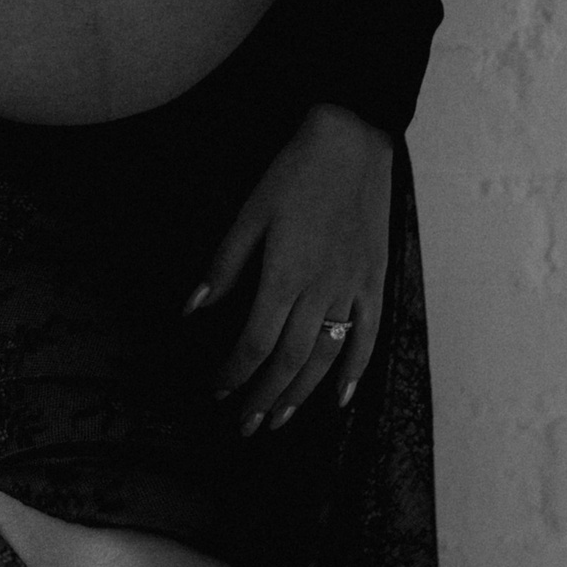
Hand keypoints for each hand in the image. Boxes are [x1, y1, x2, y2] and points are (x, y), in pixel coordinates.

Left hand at [183, 104, 393, 435]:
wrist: (352, 141)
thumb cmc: (295, 173)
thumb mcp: (249, 213)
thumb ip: (223, 267)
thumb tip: (191, 310)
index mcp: (283, 274)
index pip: (254, 341)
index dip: (234, 372)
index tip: (218, 390)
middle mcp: (320, 289)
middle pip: (289, 359)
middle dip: (264, 396)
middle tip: (246, 424)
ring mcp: (352, 288)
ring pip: (327, 356)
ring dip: (302, 392)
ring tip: (281, 417)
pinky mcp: (374, 280)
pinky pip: (368, 335)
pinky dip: (356, 370)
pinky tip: (342, 399)